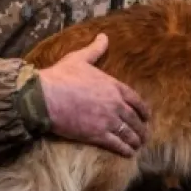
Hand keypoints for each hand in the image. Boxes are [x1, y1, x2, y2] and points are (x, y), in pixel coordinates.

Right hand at [37, 33, 150, 156]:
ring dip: (135, 140)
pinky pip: (116, 143)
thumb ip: (95, 49)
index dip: (143, 109)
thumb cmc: (60, 76)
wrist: (44, 97)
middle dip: (141, 128)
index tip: (147, 116)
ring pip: (128, 132)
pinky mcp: (97, 134)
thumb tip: (103, 36)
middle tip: (145, 134)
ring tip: (138, 145)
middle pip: (134, 118)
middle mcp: (115, 104)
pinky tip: (129, 154)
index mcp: (113, 86)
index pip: (135, 99)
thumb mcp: (79, 59)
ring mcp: (108, 120)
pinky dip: (124, 149)